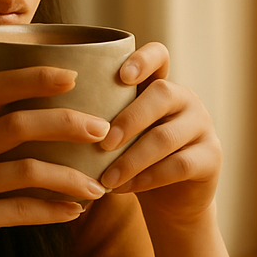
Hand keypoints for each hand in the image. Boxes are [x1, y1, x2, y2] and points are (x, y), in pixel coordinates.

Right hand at [0, 66, 110, 256]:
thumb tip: (9, 127)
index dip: (34, 77)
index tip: (72, 76)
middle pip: (20, 123)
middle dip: (69, 123)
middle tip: (103, 131)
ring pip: (29, 170)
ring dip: (71, 177)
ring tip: (98, 186)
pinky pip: (20, 211)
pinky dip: (52, 211)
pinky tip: (73, 214)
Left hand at [95, 43, 220, 223]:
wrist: (170, 200)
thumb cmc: (132, 160)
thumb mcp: (118, 134)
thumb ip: (98, 117)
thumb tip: (44, 111)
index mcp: (160, 85)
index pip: (159, 56)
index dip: (142, 60)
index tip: (121, 76)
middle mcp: (185, 99)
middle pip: (162, 94)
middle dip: (128, 119)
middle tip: (101, 143)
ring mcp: (202, 126)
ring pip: (167, 136)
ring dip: (132, 159)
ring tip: (106, 178)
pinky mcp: (212, 157)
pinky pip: (179, 165)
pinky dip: (148, 178)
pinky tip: (126, 188)